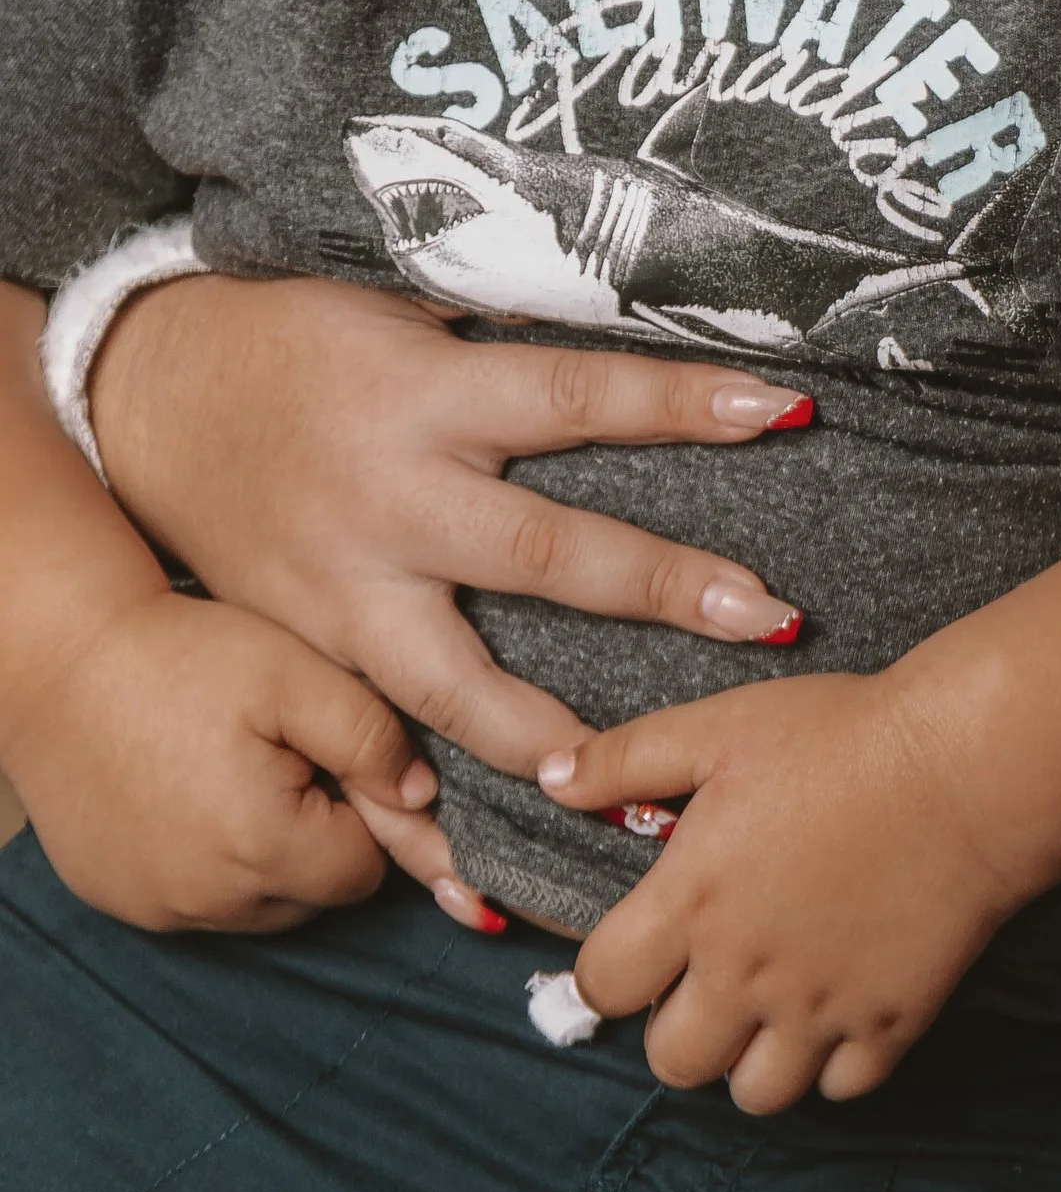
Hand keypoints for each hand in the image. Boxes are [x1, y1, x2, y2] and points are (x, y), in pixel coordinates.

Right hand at [2, 588, 433, 934]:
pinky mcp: (116, 898)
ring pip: (253, 905)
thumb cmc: (182, 657)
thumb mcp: (297, 675)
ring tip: (235, 770)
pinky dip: (204, 861)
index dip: (363, 811)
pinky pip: (191, 901)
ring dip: (263, 855)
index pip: (363, 872)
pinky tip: (189, 794)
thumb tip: (422, 797)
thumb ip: (372, 739)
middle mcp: (208, 902)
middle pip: (311, 897)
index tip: (330, 757)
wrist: (60, 659)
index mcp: (264, 849)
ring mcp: (155, 908)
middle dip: (318, 838)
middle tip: (283, 757)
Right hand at [91, 275, 808, 774]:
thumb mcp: (402, 304)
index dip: (679, 403)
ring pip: (455, 683)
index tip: (781, 412)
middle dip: (665, 587)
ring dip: (551, 738)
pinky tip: (482, 888)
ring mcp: (346, 589)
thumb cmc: (301, 334)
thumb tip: (638, 321)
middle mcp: (394, 499)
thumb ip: (506, 336)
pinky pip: (368, 746)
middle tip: (775, 618)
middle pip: (544, 553)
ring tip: (635, 789)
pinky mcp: (309, 650)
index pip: (577, 398)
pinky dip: (417, 822)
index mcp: (429, 397)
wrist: (148, 393)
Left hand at [539, 673, 1017, 1110]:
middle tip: (710, 976)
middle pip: (672, 1062)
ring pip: (755, 1094)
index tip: (639, 946)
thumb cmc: (843, 735)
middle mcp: (744, 974)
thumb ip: (628, 758)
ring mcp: (819, 1010)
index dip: (610, 971)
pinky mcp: (889, 1025)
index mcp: (692, 902)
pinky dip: (834, 1062)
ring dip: (753, 1058)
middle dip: (678, 1026)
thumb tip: (550, 780)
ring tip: (772, 1002)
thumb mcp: (723, 726)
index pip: (604, 985)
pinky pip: (840, 1090)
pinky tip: (839, 1005)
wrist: (967, 767)